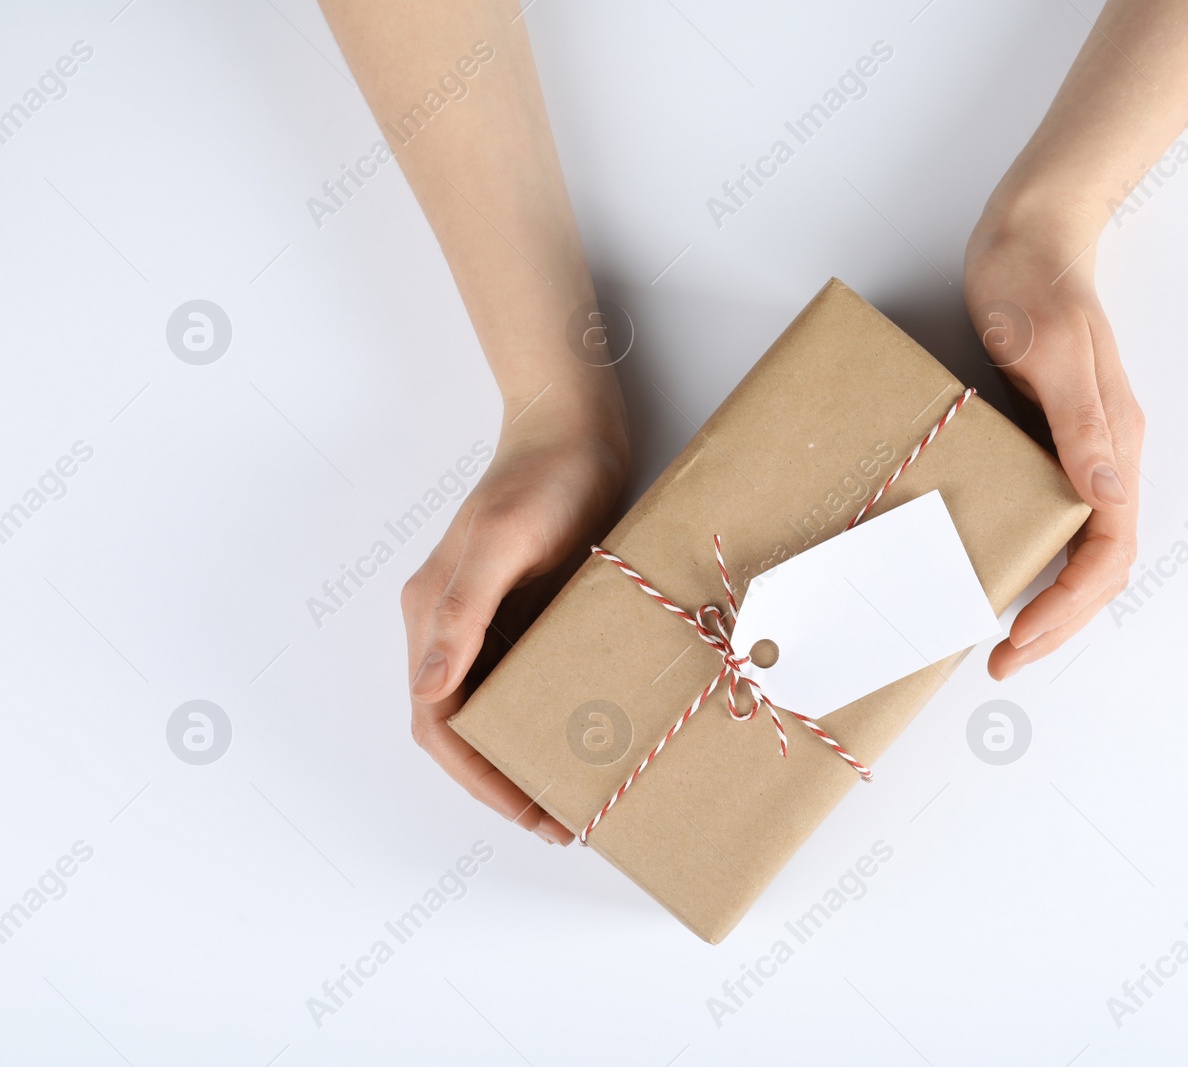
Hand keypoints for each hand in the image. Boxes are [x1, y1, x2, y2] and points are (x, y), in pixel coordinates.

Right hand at [403, 390, 626, 843]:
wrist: (575, 429)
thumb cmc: (541, 478)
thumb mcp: (501, 542)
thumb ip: (461, 613)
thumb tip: (429, 689)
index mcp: (432, 616)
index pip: (438, 721)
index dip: (478, 776)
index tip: (530, 812)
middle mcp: (450, 627)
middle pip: (462, 728)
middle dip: (502, 780)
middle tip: (561, 821)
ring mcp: (487, 621)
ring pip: (493, 711)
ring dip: (524, 756)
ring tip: (574, 793)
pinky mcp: (523, 612)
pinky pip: (524, 681)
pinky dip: (546, 718)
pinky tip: (584, 737)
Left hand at [965, 209, 1143, 679]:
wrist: (1028, 232)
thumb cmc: (1034, 281)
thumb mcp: (1054, 352)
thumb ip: (1082, 426)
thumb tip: (1111, 498)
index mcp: (1113, 442)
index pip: (1109, 551)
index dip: (1070, 607)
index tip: (1020, 641)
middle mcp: (1105, 454)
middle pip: (1099, 564)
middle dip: (1058, 622)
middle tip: (1003, 662)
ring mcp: (1080, 447)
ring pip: (1080, 546)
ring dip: (1049, 599)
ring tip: (1003, 636)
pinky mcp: (1052, 435)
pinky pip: (1055, 514)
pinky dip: (1035, 556)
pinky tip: (998, 568)